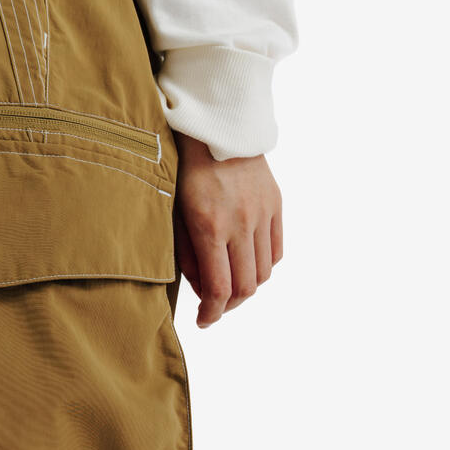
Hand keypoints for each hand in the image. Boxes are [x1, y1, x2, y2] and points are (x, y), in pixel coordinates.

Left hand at [171, 131, 283, 327]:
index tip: (203, 321)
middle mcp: (240, 224)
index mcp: (209, 227)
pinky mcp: (276, 204)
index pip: (219, 289)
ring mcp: (262, 214)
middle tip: (214, 307)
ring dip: (247, 288)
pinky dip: (263, 265)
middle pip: (245, 287)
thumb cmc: (183, 170)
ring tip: (230, 286)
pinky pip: (276, 250)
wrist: (215, 128)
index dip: (211, 313)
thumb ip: (186, 254)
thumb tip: (201, 289)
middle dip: (228, 306)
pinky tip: (246, 263)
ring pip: (264, 273)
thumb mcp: (174, 213)